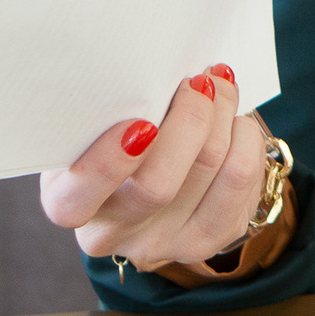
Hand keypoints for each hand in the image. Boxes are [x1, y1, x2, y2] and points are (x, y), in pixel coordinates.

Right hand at [42, 65, 266, 270]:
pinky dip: (246, 138)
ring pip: (210, 173)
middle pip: (159, 185)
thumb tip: (158, 72)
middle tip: (197, 82)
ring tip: (219, 87)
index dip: (108, 164)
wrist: (148, 172)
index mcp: (68, 203)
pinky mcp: (210, 239)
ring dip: (223, 117)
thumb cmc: (113, 132)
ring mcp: (163, 243)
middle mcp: (112, 234)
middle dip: (190, 119)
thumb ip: (110, 108)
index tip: (140, 123)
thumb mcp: (93, 123)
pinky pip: (242, 180)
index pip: (78, 198)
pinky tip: (235, 120)